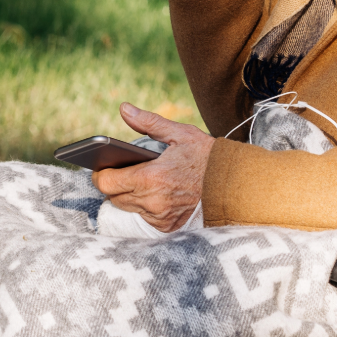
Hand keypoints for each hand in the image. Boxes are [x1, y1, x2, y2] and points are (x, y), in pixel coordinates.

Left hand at [92, 103, 213, 232]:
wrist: (236, 185)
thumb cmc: (208, 158)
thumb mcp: (180, 134)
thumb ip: (148, 123)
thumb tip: (124, 109)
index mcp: (152, 178)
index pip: (107, 182)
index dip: (100, 174)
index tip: (102, 166)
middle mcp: (153, 202)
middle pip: (113, 196)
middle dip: (113, 183)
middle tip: (121, 170)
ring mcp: (160, 217)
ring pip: (127, 208)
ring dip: (127, 195)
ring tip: (139, 180)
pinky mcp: (167, 227)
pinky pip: (143, 218)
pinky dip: (144, 206)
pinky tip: (154, 194)